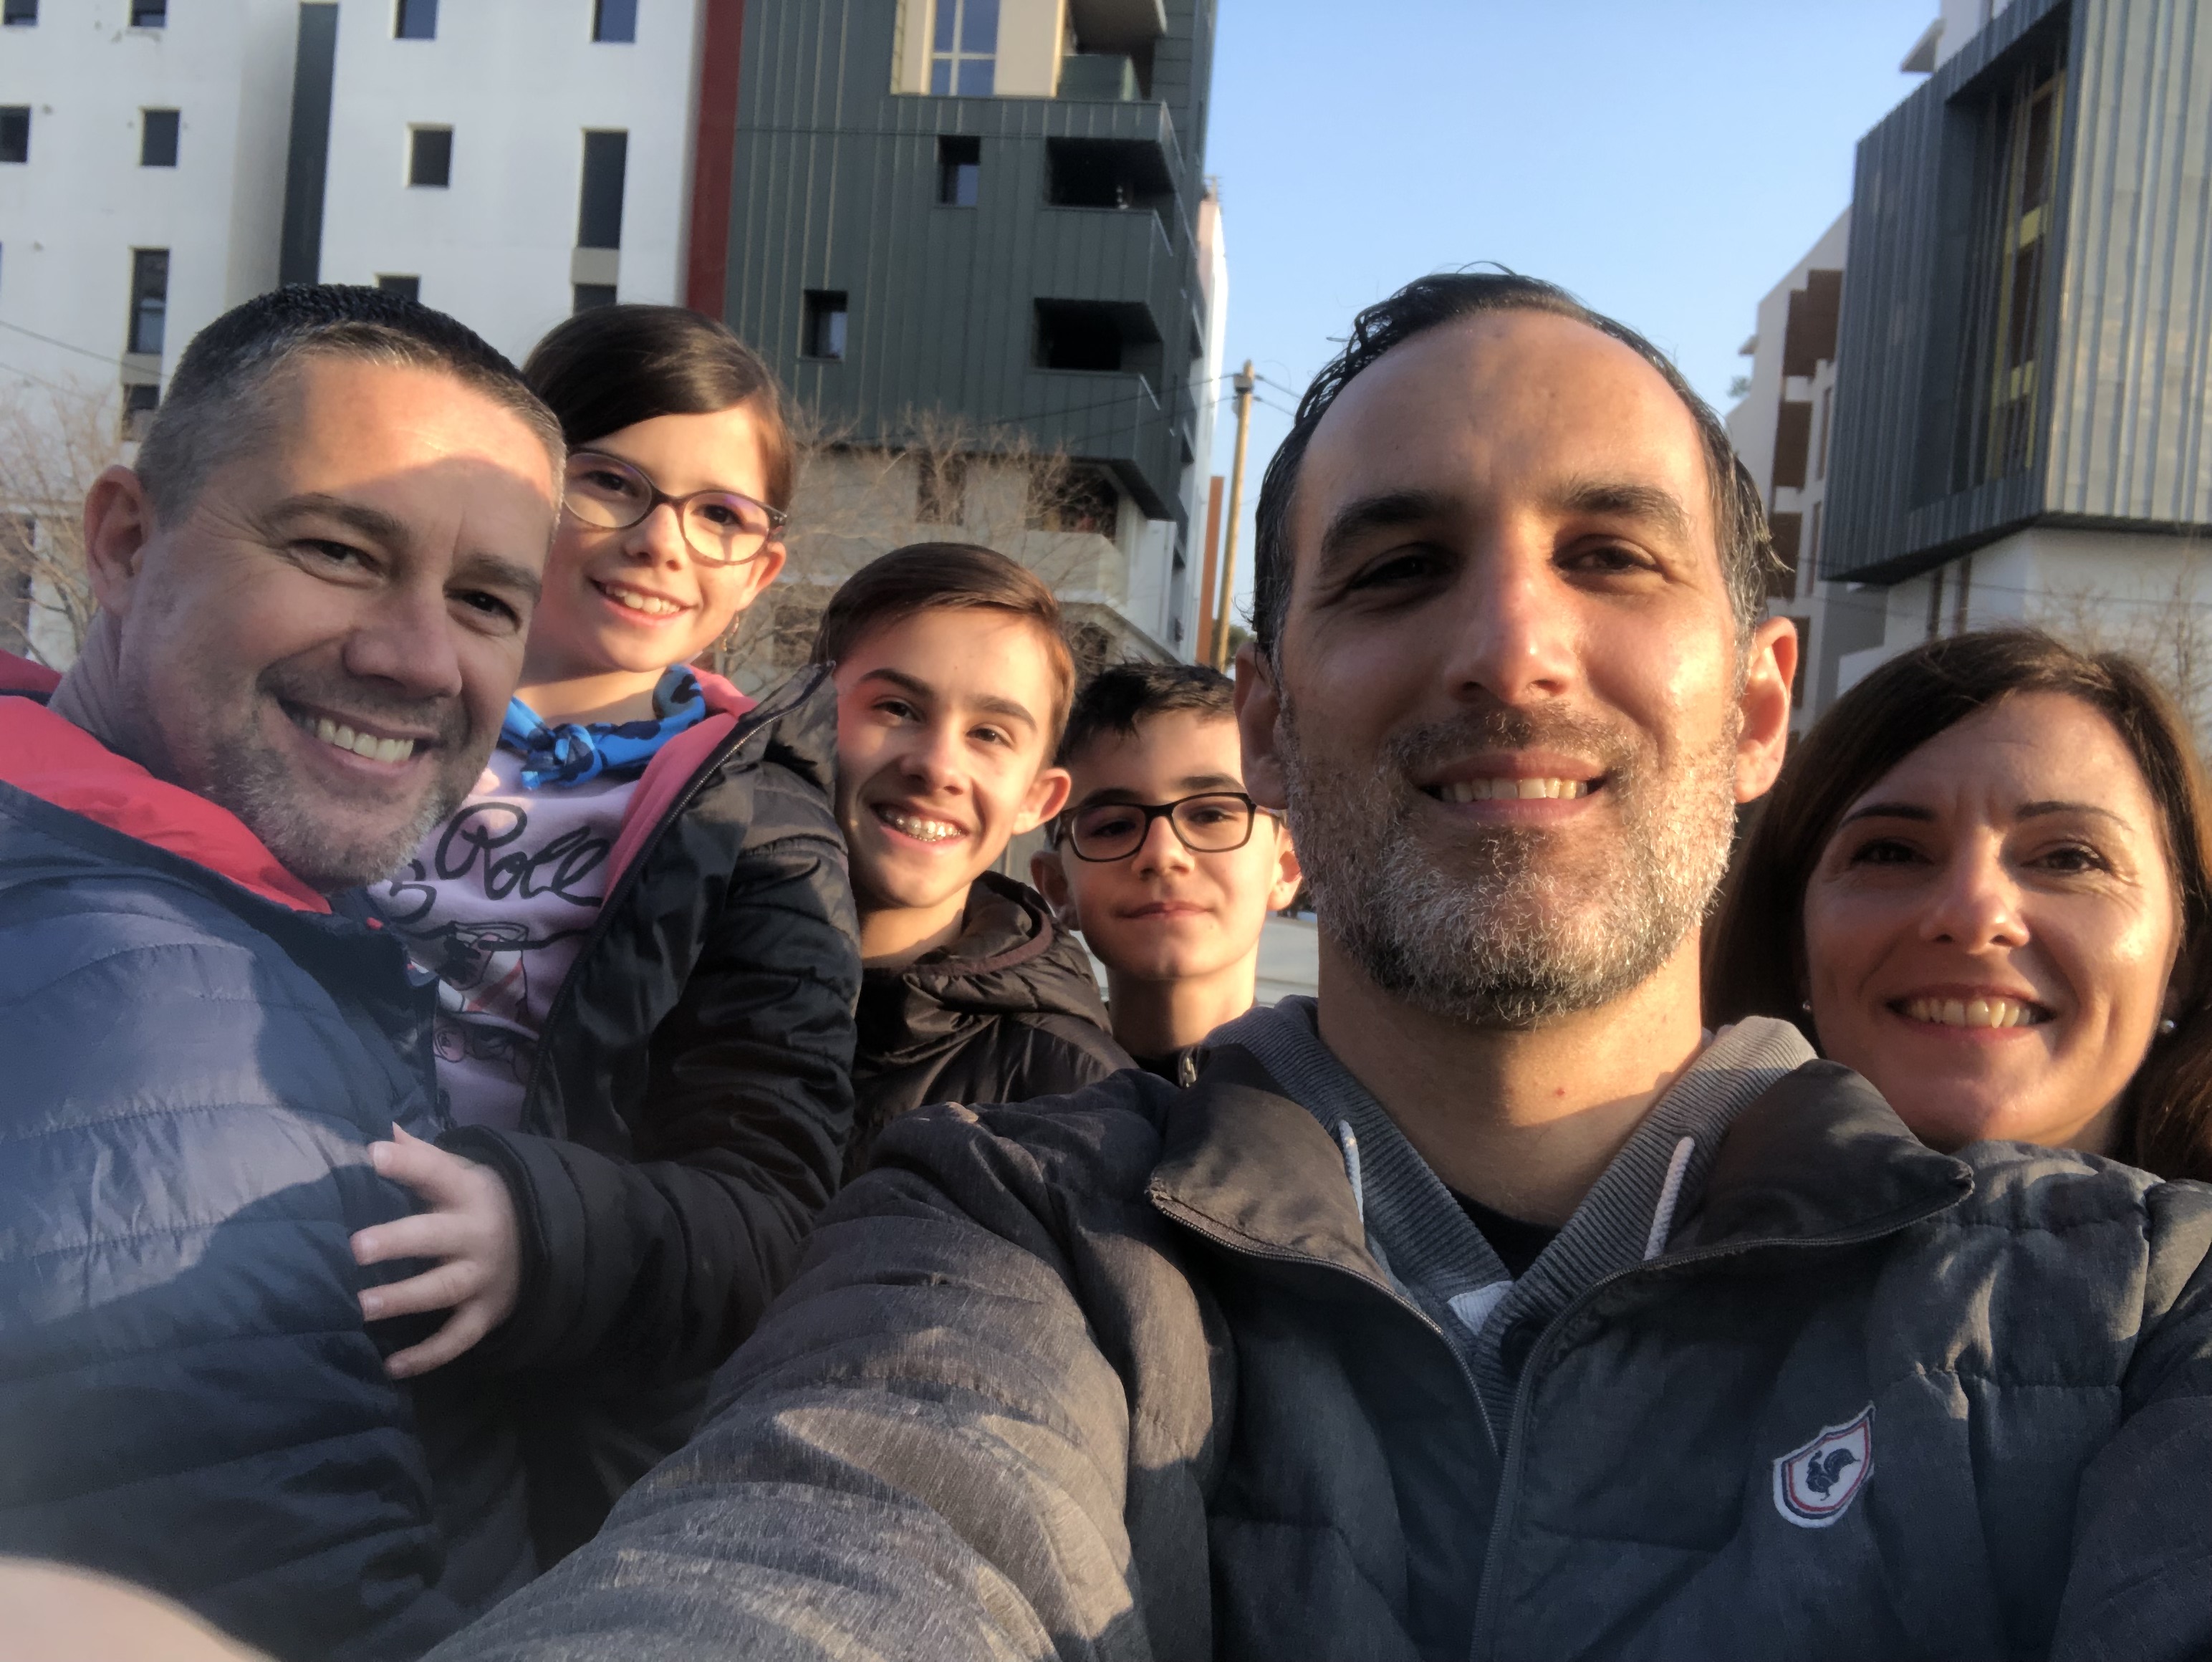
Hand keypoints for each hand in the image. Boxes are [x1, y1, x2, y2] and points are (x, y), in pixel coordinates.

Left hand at [349, 1125, 521, 1378]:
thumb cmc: (484, 1203)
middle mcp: (475, 1234)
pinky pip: (458, 1337)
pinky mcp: (487, 1312)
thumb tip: (382, 1130)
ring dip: (404, 1298)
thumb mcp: (462, 1174)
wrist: (550, 1240)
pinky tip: (393, 1366)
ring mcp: (483, 1276)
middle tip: (357, 1247)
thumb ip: (421, 1157)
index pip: (435, 1171)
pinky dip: (429, 1355)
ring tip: (363, 1306)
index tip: (372, 1154)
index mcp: (467, 1192)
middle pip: (434, 1236)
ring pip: (443, 1288)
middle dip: (397, 1241)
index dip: (406, 1163)